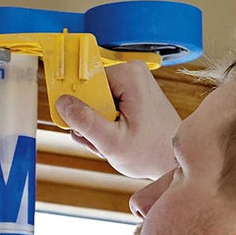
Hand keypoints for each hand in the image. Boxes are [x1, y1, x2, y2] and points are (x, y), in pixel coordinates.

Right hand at [56, 61, 180, 179]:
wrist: (173, 162)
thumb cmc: (152, 153)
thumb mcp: (113, 142)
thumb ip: (86, 122)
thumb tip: (62, 102)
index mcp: (128, 74)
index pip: (83, 82)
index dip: (81, 109)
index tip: (86, 128)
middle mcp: (131, 72)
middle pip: (87, 94)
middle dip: (90, 122)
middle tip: (104, 141)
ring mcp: (131, 83)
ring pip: (93, 104)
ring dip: (96, 128)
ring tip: (113, 142)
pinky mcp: (130, 94)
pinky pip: (104, 107)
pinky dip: (105, 126)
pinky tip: (116, 138)